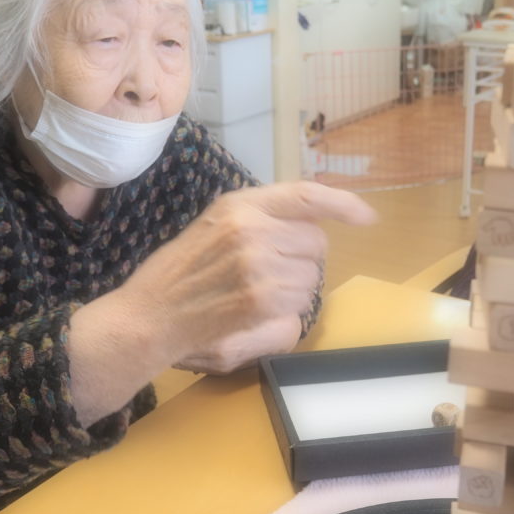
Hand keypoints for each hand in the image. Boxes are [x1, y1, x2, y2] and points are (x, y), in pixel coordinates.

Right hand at [122, 181, 377, 371]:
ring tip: (251, 297)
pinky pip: (299, 310)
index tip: (366, 217)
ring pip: (311, 280)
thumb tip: (315, 226)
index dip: (343, 204)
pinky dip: (284, 319)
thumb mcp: (215, 225)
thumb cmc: (178, 274)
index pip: (307, 195)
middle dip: (301, 260)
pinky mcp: (259, 302)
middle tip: (265, 273)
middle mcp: (252, 229)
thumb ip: (261, 218)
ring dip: (293, 293)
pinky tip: (251, 317)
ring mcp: (258, 266)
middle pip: (316, 244)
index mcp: (240, 205)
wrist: (146, 317)